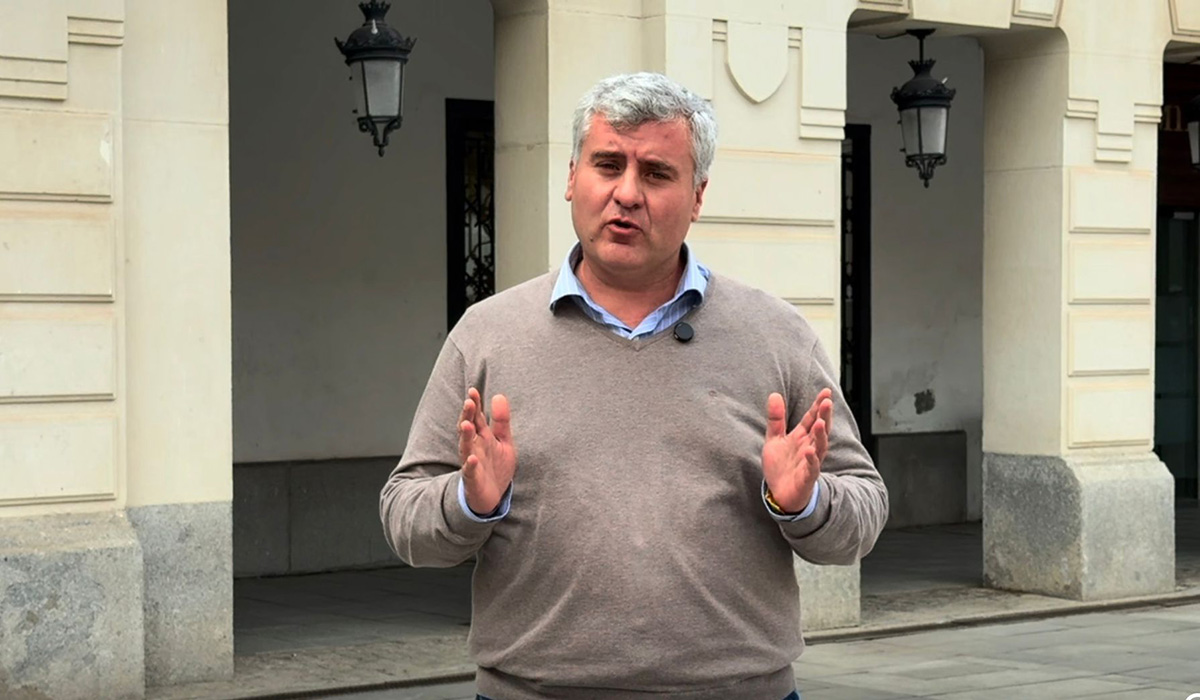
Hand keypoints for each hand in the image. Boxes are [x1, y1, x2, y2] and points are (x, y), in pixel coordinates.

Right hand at [459, 387, 516, 514]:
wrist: (493, 496)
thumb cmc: (495, 466)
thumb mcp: (503, 441)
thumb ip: (501, 421)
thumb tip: (499, 395)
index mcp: (482, 436)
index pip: (476, 417)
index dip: (475, 404)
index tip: (473, 391)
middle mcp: (474, 447)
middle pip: (468, 428)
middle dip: (467, 415)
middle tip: (469, 402)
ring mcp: (471, 462)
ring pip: (465, 447)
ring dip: (465, 436)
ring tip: (466, 424)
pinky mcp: (473, 479)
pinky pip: (469, 471)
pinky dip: (469, 465)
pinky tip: (472, 459)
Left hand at [762, 388, 832, 512]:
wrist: (779, 494)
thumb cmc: (781, 466)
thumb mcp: (774, 439)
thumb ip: (776, 419)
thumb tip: (774, 394)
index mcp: (802, 437)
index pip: (812, 417)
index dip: (818, 405)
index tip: (826, 391)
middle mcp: (809, 447)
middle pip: (820, 429)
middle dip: (824, 416)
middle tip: (827, 402)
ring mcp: (810, 462)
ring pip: (820, 446)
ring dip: (821, 435)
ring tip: (820, 422)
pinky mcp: (807, 477)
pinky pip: (812, 467)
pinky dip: (812, 459)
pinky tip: (809, 451)